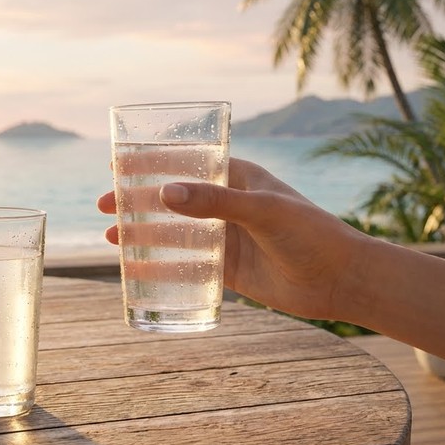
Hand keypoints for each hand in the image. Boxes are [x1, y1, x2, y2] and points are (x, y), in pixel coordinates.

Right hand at [97, 158, 369, 321]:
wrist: (342, 281)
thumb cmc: (311, 234)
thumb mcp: (262, 211)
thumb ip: (214, 202)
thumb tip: (162, 193)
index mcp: (236, 178)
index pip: (184, 163)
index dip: (149, 163)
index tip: (116, 165)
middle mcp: (226, 205)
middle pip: (170, 198)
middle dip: (135, 201)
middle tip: (102, 205)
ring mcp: (225, 237)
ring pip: (172, 232)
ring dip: (142, 233)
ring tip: (111, 238)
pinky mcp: (227, 269)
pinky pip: (185, 265)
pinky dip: (159, 266)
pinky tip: (136, 271)